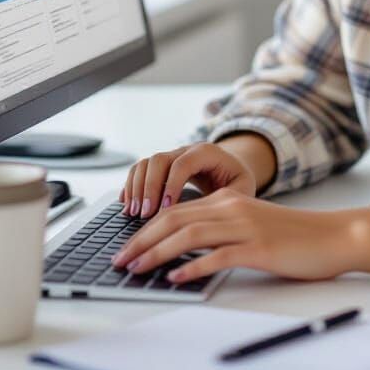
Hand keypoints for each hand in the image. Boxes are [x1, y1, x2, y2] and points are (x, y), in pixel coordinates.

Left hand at [110, 189, 369, 282]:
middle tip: (120, 260)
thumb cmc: (295, 236)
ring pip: (190, 234)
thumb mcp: (252, 225)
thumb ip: (223, 230)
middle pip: (176, 218)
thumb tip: (186, 250)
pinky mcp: (258, 247)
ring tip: (137, 269)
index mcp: (230, 201)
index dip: (146, 229)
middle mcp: (233, 208)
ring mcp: (246, 226)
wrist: (333, 235)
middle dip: (141, 240)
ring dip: (157, 253)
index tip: (126, 248)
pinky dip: (192, 267)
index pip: (177, 210)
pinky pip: (217, 256)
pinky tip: (175, 278)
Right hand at [119, 143, 256, 218]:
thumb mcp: (243, 189)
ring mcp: (171, 156)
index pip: (184, 163)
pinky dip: (130, 185)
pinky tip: (126, 204)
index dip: (172, 184)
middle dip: (149, 187)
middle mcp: (186, 150)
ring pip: (146, 163)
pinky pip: (139, 169)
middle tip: (145, 214)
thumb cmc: (238, 182)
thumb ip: (228, 199)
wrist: (232, 170)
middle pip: (160, 159)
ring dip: (136, 188)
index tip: (167, 209)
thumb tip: (208, 218)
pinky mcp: (161, 166)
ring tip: (133, 213)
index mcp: (208, 153)